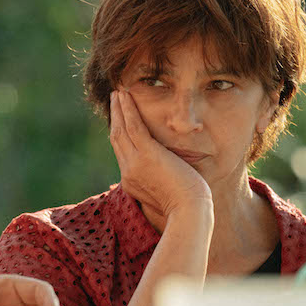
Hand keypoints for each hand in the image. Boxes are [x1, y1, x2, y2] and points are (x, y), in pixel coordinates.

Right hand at [110, 89, 210, 220]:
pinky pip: (133, 126)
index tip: (121, 119)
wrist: (189, 212)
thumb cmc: (187, 208)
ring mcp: (135, 163)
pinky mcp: (147, 155)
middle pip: (117, 139)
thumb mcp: (168, 195)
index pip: (122, 153)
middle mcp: (128, 172)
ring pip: (121, 130)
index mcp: (132, 182)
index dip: (120, 133)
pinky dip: (128, 110)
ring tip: (118, 93)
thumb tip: (167, 174)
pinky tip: (126, 97)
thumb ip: (162, 182)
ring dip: (119, 109)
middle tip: (115, 100)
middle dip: (115, 118)